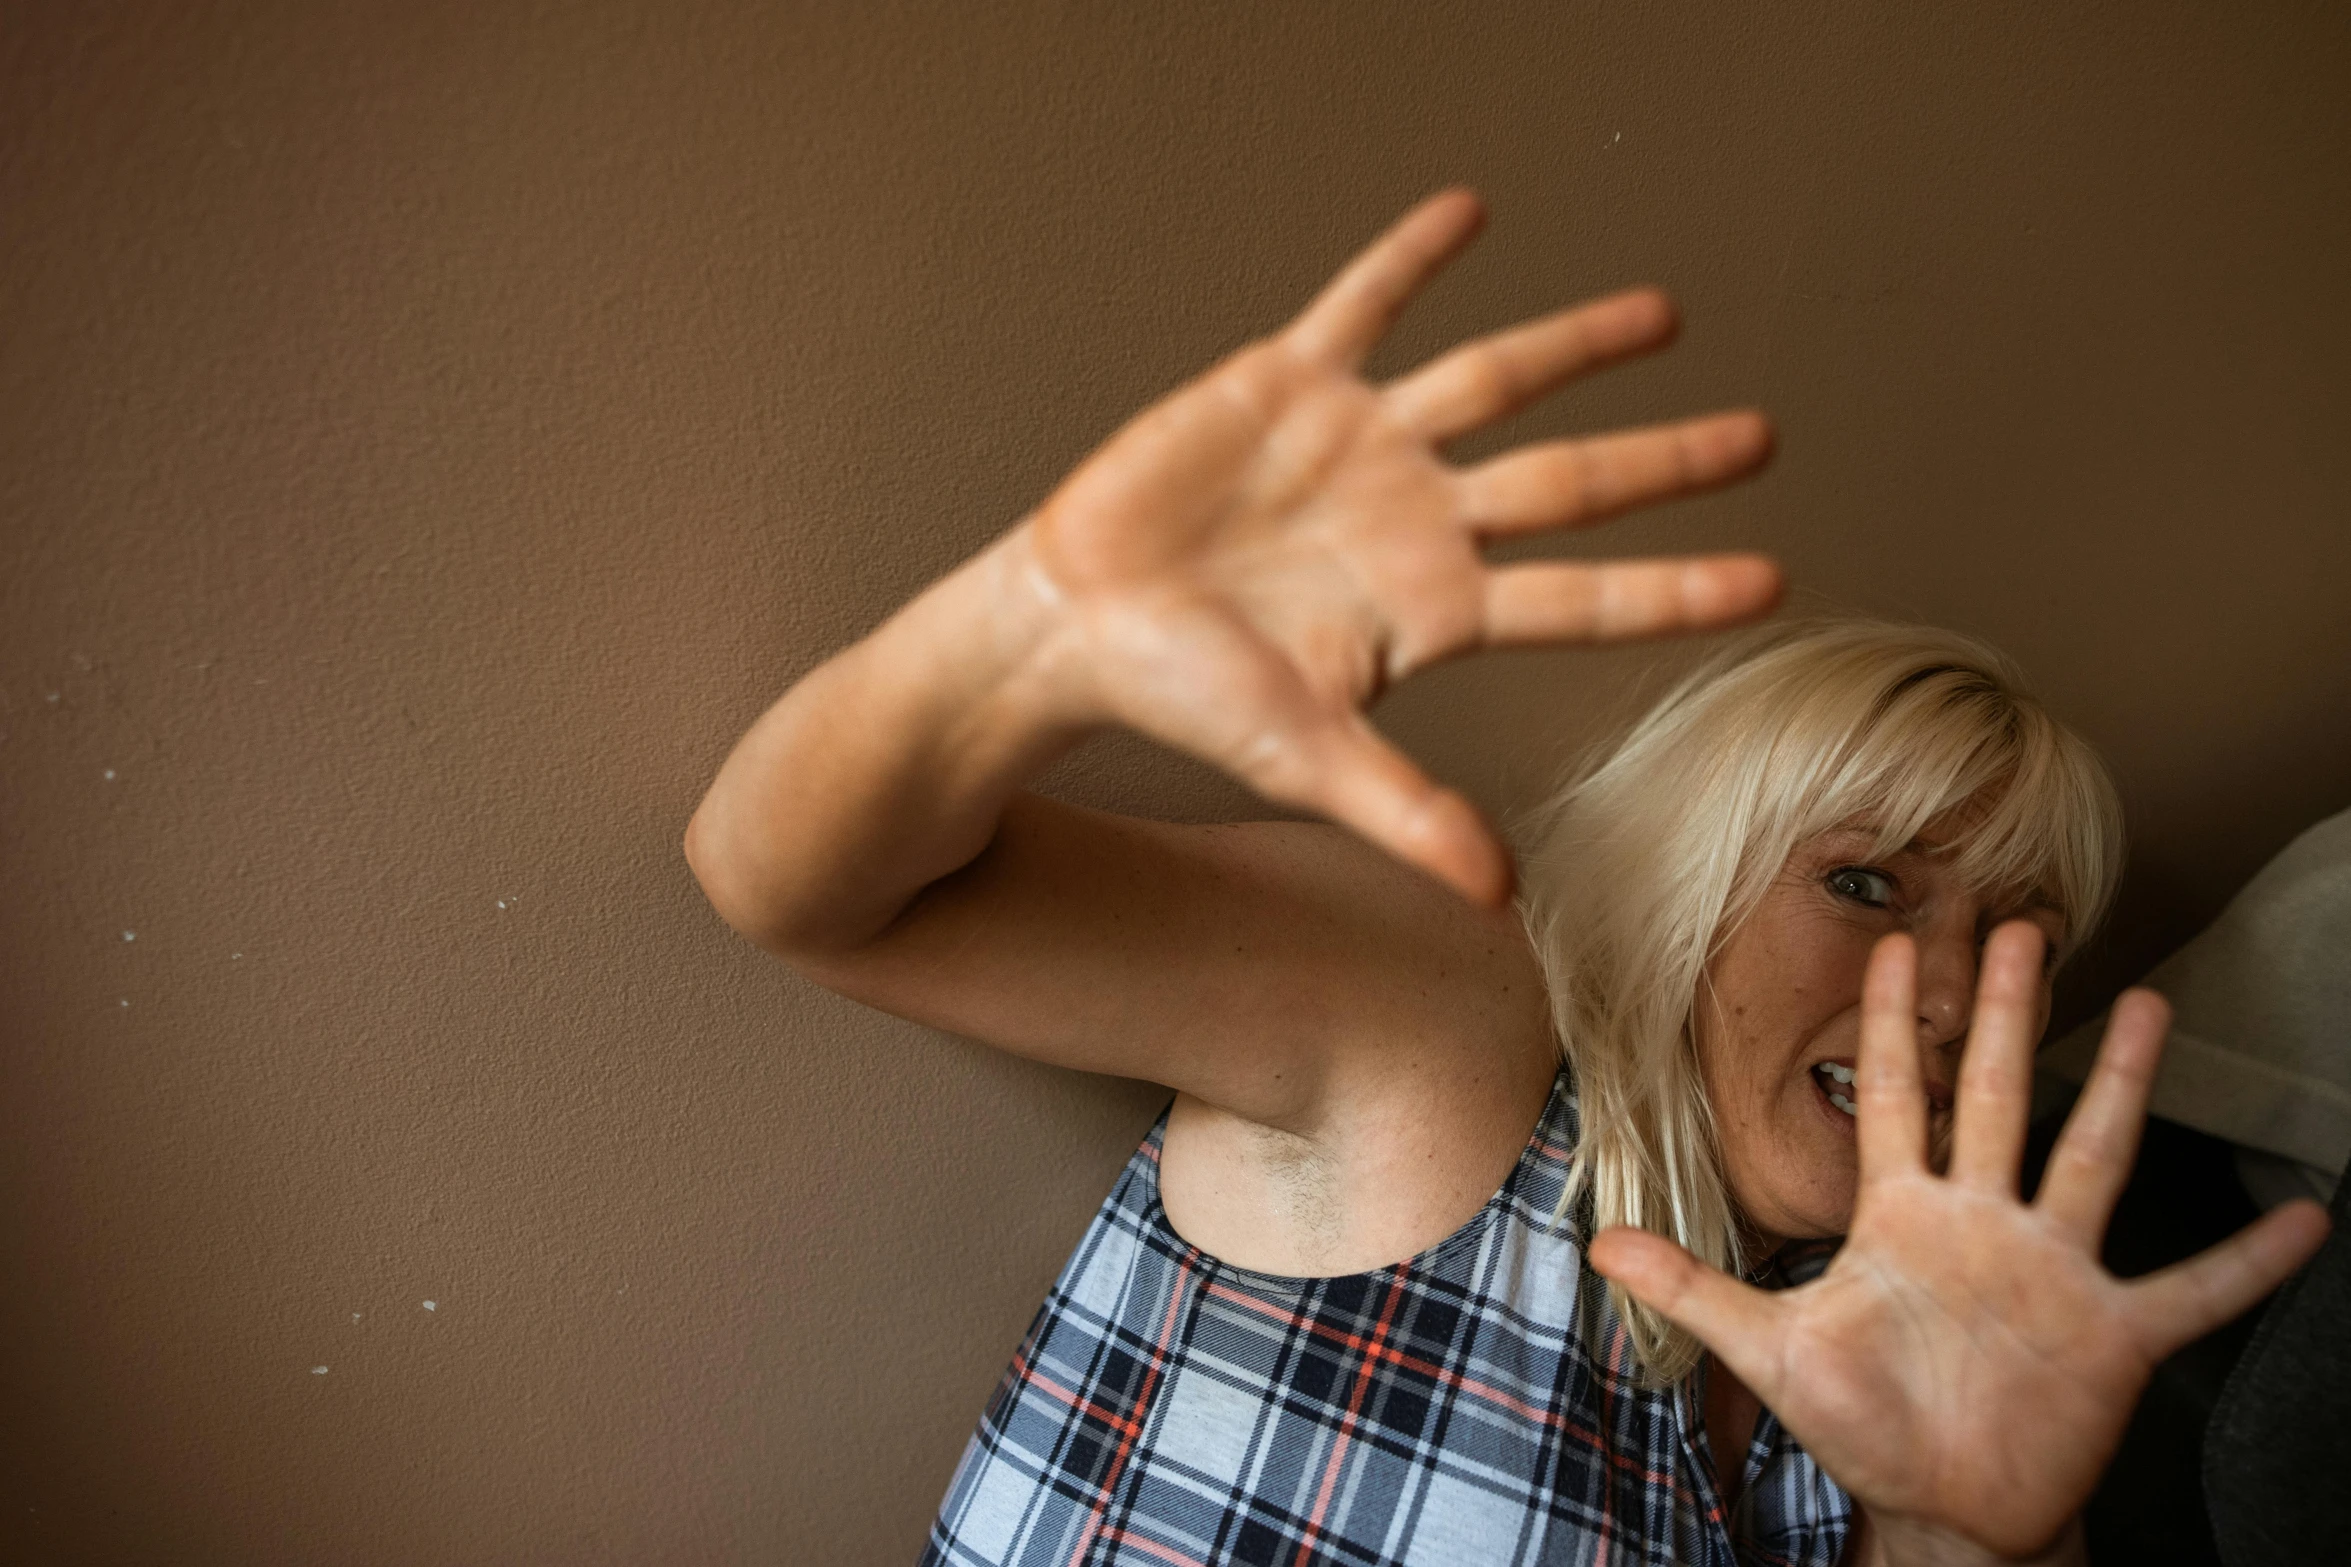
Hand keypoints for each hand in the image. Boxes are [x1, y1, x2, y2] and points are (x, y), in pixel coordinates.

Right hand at [1016, 189, 1778, 903]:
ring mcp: (1362, 446)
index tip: (1773, 581)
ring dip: (1577, 344)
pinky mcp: (1289, 385)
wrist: (1076, 622)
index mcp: (1437, 607)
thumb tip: (1499, 898)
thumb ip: (1407, 814)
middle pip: (1572, 481)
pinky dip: (1410, 259)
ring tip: (1665, 314)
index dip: (1679, 587)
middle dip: (1666, 460)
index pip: (1585, 596)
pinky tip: (1469, 210)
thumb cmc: (1186, 696)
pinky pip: (1365, 305)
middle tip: (1760, 437)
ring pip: (1495, 380)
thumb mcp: (1305, 758)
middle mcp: (1420, 519)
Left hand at [1589, 924, 2331, 1562]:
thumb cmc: (1864, 1422)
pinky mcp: (2112, 1334)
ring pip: (2093, 1158)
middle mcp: (1984, 1223)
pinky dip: (2245, 1261)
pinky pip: (2191, 1291)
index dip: (1894, 1024)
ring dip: (2121, 1086)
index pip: (1897, 1097)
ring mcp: (2053, 1271)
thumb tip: (1597, 1245)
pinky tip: (2306, 1218)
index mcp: (1905, 1216)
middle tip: (2022, 924)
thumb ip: (1695, 1290)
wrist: (1942, 1503)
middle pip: (1997, 1096)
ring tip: (2150, 1005)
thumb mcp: (1771, 1352)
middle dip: (2008, 1013)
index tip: (1896, 943)